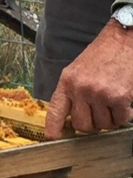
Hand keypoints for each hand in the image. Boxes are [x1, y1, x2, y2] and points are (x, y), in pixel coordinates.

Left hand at [45, 19, 132, 139]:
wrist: (122, 39)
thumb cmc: (101, 55)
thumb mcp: (77, 71)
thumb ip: (71, 92)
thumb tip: (69, 117)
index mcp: (67, 82)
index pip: (56, 110)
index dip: (53, 127)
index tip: (52, 138)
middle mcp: (81, 88)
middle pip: (82, 125)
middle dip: (92, 123)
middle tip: (98, 112)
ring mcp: (99, 94)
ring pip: (102, 125)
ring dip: (109, 118)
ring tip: (111, 101)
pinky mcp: (118, 97)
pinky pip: (120, 120)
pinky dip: (124, 115)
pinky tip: (123, 101)